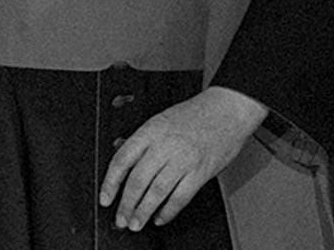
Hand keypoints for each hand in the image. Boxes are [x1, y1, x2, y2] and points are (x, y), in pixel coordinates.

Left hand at [98, 86, 265, 231]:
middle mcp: (165, 145)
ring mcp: (184, 159)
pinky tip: (161, 217)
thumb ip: (144, 140)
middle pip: (138, 180)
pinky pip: (180, 197)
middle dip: (126, 204)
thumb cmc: (196, 114)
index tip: (105, 198)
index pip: (123, 159)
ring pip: (157, 192)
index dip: (110, 183)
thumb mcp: (162, 119)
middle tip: (121, 219)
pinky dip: (168, 211)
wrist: (228, 109)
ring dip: (143, 212)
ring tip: (136, 223)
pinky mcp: (200, 171)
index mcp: (151, 130)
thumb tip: (125, 161)